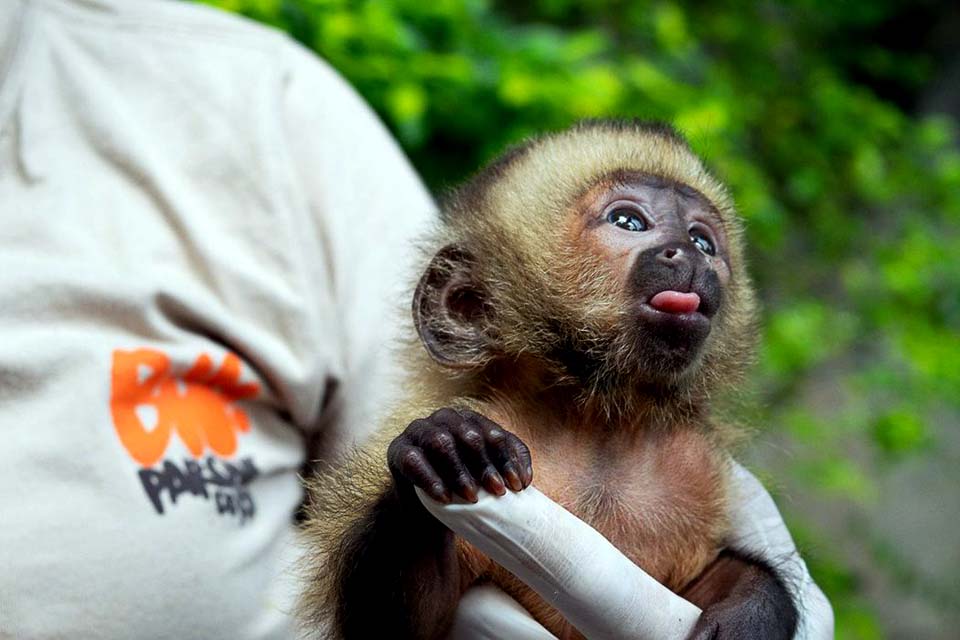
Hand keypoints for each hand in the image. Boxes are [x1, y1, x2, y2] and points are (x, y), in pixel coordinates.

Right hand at [387, 408, 532, 503]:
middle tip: (498, 492)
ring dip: (459, 471)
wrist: (422, 511)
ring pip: (441, 442)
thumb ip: (507, 468)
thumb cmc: (461, 490)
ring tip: (472, 498)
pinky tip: (444, 498)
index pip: (493, 434)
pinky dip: (431, 479)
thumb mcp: (486, 478)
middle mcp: (444, 419)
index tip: (518, 486)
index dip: (507, 459)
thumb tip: (526, 480)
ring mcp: (418, 431)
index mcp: (468, 420)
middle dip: (486, 464)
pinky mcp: (398, 450)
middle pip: (468, 435)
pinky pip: (414, 460)